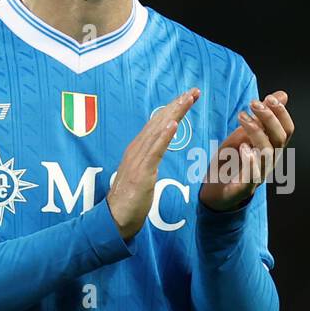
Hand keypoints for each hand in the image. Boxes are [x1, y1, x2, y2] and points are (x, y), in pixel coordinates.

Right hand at [107, 88, 199, 239]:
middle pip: (159, 121)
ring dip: (174, 114)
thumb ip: (149, 159)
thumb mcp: (143, 174)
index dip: (173, 109)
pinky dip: (164, 136)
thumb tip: (159, 149)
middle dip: (177, 105)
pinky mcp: (142, 172)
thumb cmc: (130, 200)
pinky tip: (172, 124)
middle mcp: (137, 149)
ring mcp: (138, 159)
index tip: (188, 98)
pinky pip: (154, 151)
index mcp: (138, 149)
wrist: (116, 218)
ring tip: (186, 100)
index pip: (158, 123)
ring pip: (158, 131)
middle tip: (193, 91)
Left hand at [199, 90, 293, 211]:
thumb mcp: (245, 133)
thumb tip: (282, 95)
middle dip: (269, 118)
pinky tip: (244, 147)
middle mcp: (269, 162)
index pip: (287, 130)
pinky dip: (251, 161)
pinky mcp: (243, 188)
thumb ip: (262, 117)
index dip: (282, 113)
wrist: (215, 190)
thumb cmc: (232, 161)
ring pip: (267, 154)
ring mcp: (258, 175)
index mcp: (272, 149)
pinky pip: (252, 177)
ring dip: (256, 132)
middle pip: (279, 139)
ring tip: (242, 117)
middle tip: (253, 103)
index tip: (268, 97)